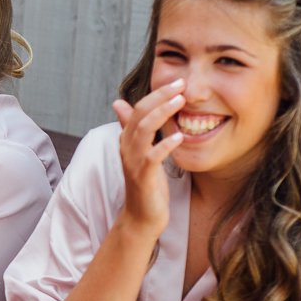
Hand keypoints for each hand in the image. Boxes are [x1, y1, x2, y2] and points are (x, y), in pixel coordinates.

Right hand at [110, 79, 184, 235]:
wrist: (141, 218)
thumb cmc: (146, 185)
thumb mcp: (140, 152)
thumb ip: (132, 128)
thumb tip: (119, 103)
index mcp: (127, 140)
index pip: (138, 109)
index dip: (156, 94)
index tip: (177, 82)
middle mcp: (127, 148)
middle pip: (139, 114)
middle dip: (160, 96)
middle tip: (181, 84)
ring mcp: (133, 162)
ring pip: (143, 130)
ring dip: (162, 113)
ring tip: (180, 102)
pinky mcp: (142, 177)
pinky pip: (152, 156)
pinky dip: (165, 144)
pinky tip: (180, 137)